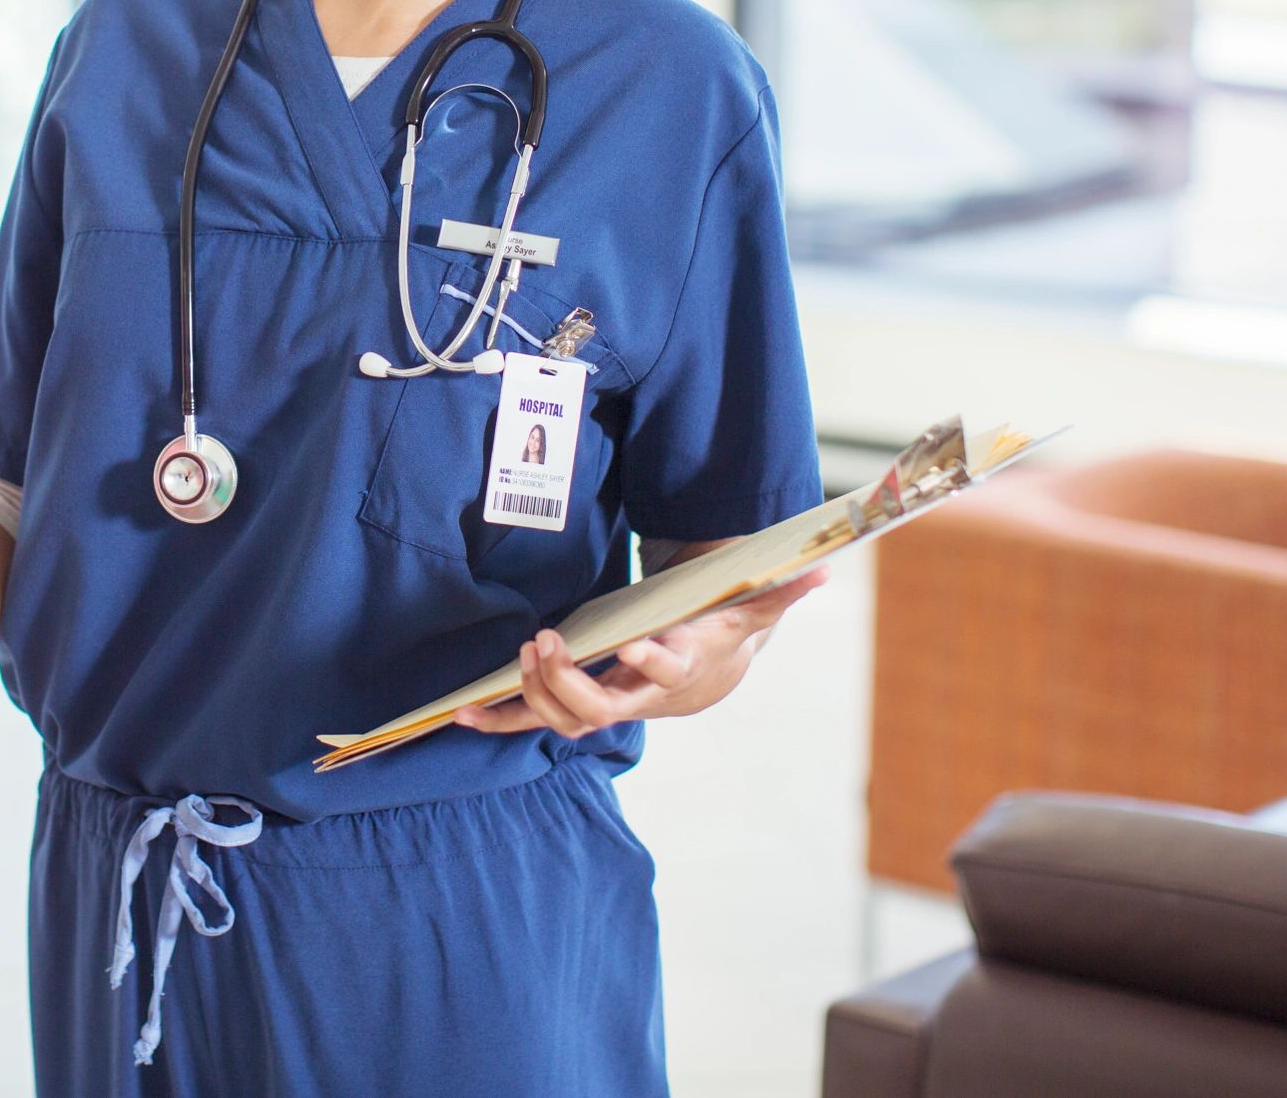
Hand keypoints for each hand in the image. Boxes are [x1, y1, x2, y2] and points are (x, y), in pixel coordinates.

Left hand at [455, 568, 827, 739]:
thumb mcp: (747, 609)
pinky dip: (497, 720)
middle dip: (566, 680)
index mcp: (674, 668)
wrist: (701, 677)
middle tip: (545, 641)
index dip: (650, 661)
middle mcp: (635, 697)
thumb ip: (779, 589)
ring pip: (561, 720)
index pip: (663, 671)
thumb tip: (827, 566)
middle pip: (597, 708)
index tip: (634, 644)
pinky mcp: (572, 705)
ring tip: (520, 653)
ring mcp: (602, 705)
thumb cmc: (714, 633)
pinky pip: (530, 721)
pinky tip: (460, 716)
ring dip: (531, 694)